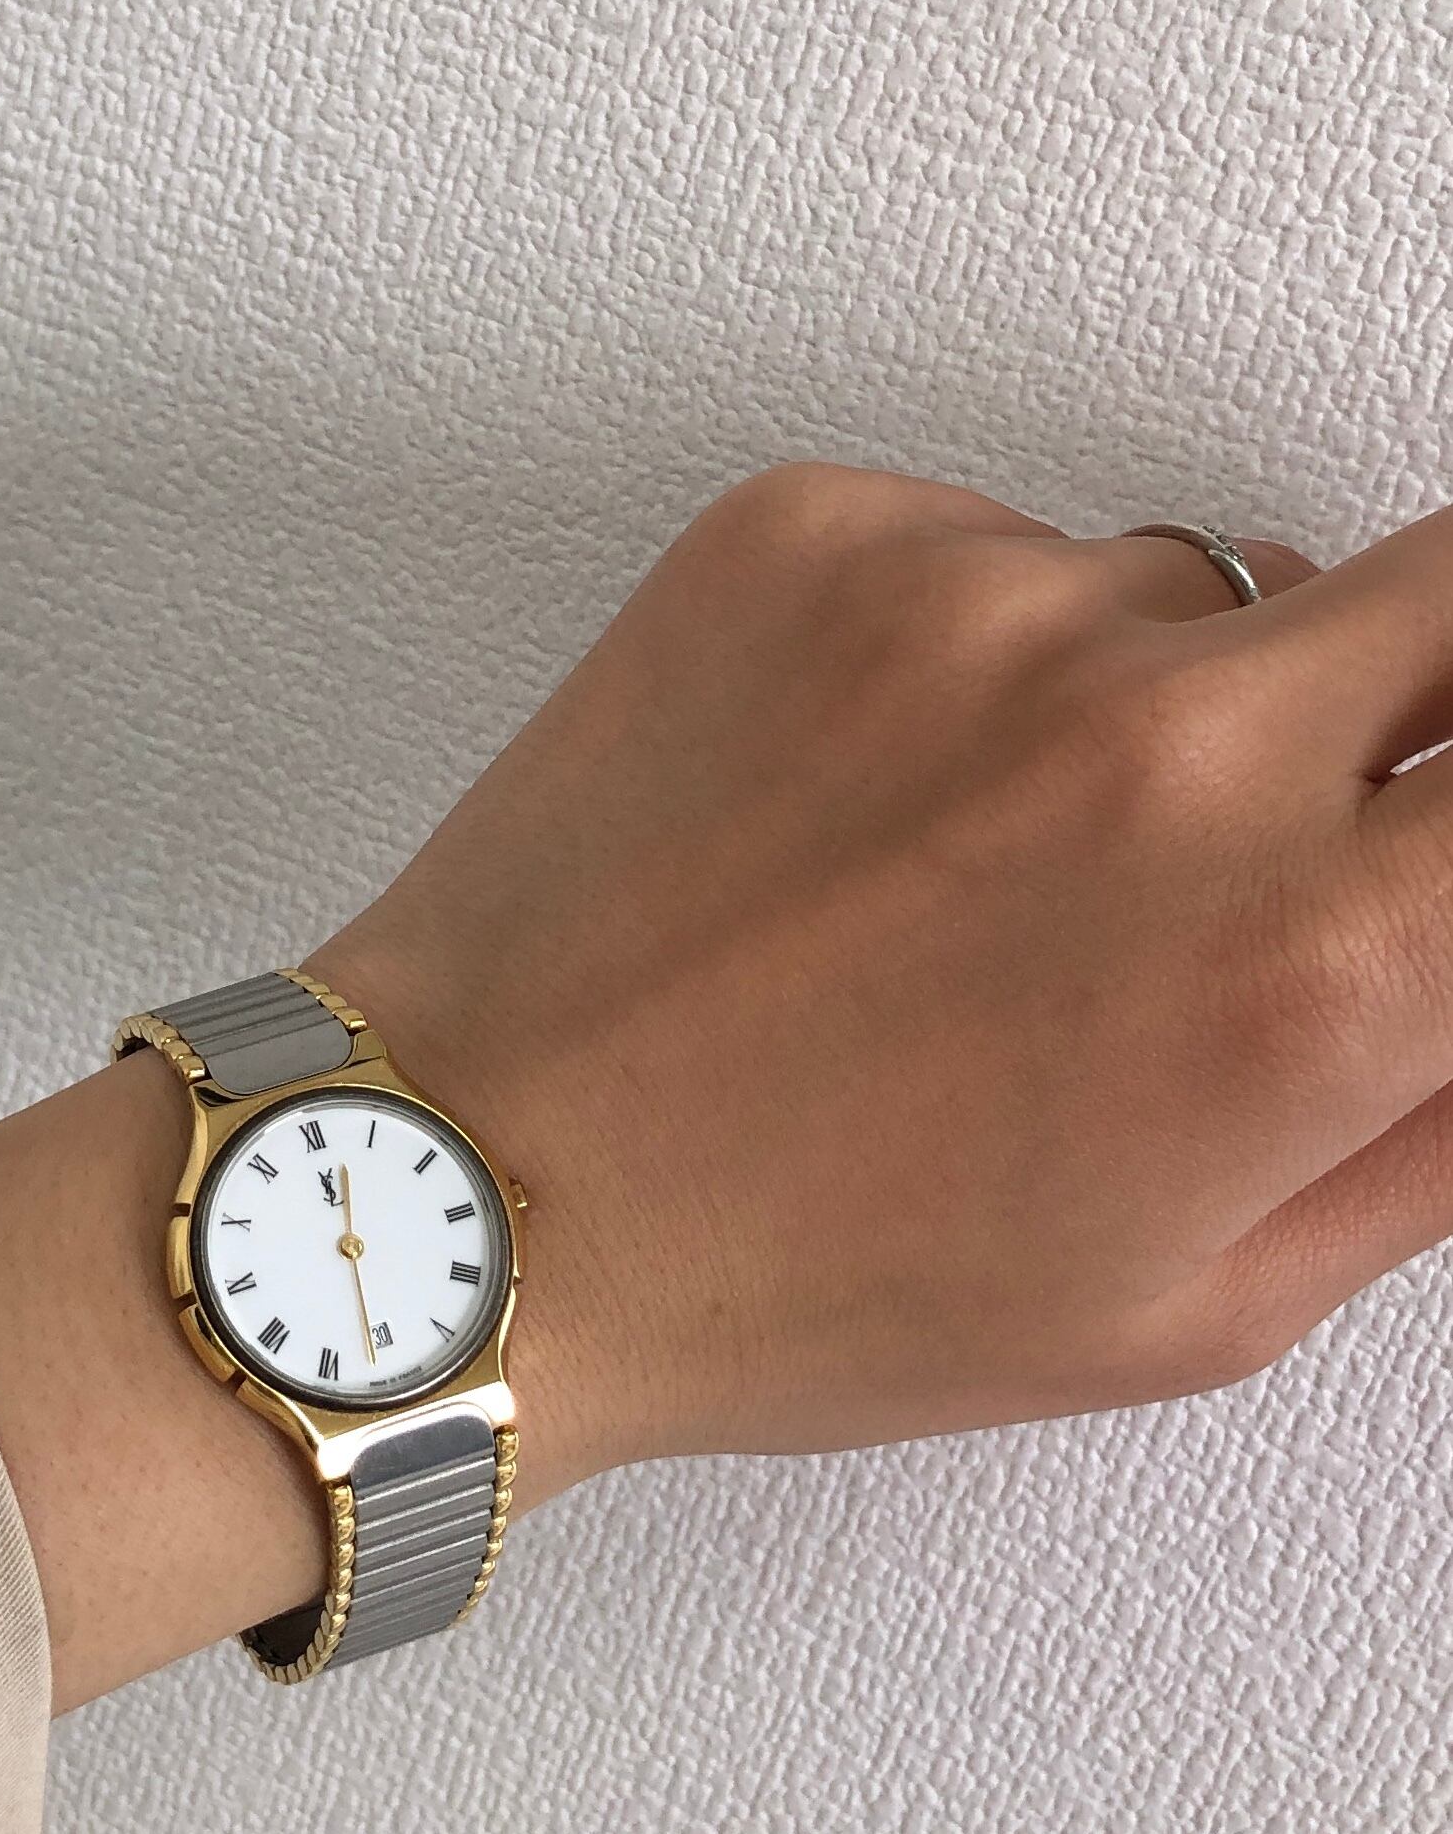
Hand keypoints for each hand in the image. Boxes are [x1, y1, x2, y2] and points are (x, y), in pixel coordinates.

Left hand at [309, 458, 1452, 1485]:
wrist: (476, 1184)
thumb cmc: (798, 1278)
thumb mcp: (1193, 1300)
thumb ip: (1433, 1123)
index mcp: (1303, 965)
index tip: (1432, 845)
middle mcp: (1168, 745)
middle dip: (1422, 693)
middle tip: (1313, 810)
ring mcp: (982, 609)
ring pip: (1205, 587)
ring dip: (1165, 701)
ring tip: (989, 868)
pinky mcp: (826, 534)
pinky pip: (1007, 550)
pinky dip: (977, 659)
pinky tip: (864, 806)